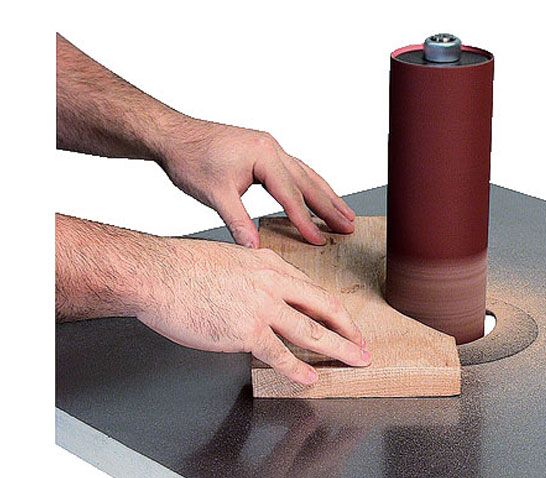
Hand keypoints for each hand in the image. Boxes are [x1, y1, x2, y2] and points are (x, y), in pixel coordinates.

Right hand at [138, 236, 369, 384]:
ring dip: (339, 350)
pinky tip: (310, 379)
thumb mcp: (227, 262)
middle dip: (350, 331)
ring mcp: (261, 307)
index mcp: (268, 265)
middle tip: (364, 347)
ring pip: (312, 332)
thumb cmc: (180, 269)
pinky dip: (298, 369)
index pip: (312, 290)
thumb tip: (259, 297)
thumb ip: (251, 279)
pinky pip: (280, 354)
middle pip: (324, 309)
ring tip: (355, 362)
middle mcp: (271, 283)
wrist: (154, 274)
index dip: (335, 311)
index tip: (346, 323)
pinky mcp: (245, 330)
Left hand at [159, 118, 354, 247]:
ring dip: (326, 195)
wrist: (171, 135)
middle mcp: (271, 148)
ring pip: (306, 175)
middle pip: (308, 182)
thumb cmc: (190, 158)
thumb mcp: (215, 195)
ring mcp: (268, 149)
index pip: (291, 195)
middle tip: (349, 227)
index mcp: (263, 156)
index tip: (320, 240)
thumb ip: (238, 222)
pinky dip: (308, 187)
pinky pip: (294, 171)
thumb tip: (254, 249)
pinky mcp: (262, 152)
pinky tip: (317, 197)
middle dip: (331, 206)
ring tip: (344, 214)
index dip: (306, 221)